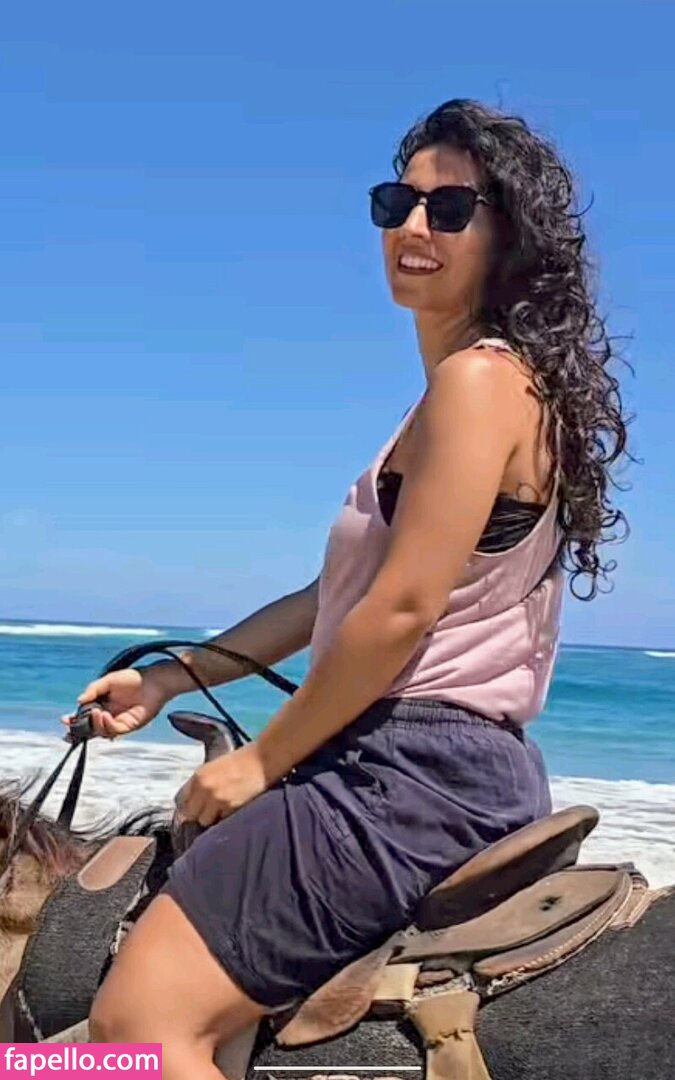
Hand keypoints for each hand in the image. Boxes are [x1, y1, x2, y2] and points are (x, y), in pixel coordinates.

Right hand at [61, 665, 175, 739]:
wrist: (153, 680)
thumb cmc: (132, 678)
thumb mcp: (108, 681)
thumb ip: (93, 690)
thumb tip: (79, 701)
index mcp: (101, 705)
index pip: (84, 716)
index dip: (73, 720)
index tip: (64, 720)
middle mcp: (108, 715)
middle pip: (90, 728)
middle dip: (79, 730)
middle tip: (71, 727)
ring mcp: (118, 722)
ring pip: (101, 732)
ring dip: (95, 724)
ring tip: (97, 712)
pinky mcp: (129, 726)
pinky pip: (115, 730)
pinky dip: (107, 725)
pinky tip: (105, 715)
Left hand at [176, 744, 267, 825]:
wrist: (263, 760)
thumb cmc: (241, 760)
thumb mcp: (214, 767)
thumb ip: (201, 783)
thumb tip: (192, 801)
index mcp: (198, 776)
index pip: (180, 801)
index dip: (188, 806)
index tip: (194, 808)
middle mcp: (205, 788)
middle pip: (190, 815)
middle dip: (198, 814)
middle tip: (209, 811)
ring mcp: (218, 799)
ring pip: (205, 821)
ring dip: (212, 818)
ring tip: (222, 810)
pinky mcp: (232, 808)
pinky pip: (222, 821)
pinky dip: (226, 818)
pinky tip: (233, 808)